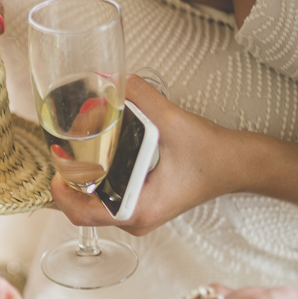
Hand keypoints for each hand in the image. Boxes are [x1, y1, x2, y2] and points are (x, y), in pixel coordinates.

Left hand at [49, 74, 241, 235]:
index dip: (62, 191)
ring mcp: (139, 216)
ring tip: (75, 153)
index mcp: (139, 210)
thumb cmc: (213, 154)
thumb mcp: (174, 121)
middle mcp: (136, 220)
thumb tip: (113, 79)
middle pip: (82, 210)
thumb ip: (142, 98)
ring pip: (94, 206)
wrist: (241, 165)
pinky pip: (108, 201)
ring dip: (81, 182)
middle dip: (68, 182)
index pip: (82, 214)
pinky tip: (96, 159)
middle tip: (63, 152)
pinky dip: (97, 182)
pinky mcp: (144, 206)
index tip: (57, 164)